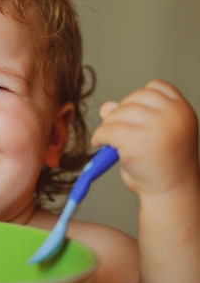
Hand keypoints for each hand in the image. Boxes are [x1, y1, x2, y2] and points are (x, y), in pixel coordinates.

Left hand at [91, 80, 199, 197]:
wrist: (172, 195)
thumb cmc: (162, 167)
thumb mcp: (152, 135)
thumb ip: (132, 117)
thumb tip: (107, 106)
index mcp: (182, 110)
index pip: (156, 87)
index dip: (140, 100)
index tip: (134, 116)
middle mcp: (172, 115)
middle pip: (134, 98)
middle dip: (121, 114)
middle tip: (117, 133)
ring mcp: (155, 126)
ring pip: (117, 113)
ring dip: (109, 126)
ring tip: (111, 141)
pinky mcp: (137, 141)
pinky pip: (107, 130)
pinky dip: (100, 137)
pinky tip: (101, 145)